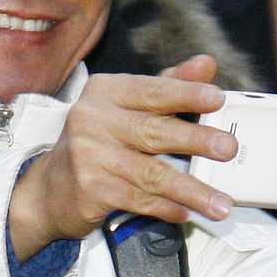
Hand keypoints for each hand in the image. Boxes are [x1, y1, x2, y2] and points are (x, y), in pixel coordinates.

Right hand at [8, 56, 235, 259]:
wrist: (48, 190)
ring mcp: (88, 156)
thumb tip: (206, 63)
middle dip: (195, 140)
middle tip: (228, 149)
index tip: (218, 98)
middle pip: (153, 130)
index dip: (186, 94)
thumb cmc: (97, 143)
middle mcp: (92, 120)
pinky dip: (167, 208)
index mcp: (105, 92)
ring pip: (151, 174)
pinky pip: (139, 200)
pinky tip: (187, 213)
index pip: (152, 90)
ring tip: (221, 203)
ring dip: (191, 190)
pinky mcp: (90, 190)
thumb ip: (167, 85)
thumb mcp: (125, 107)